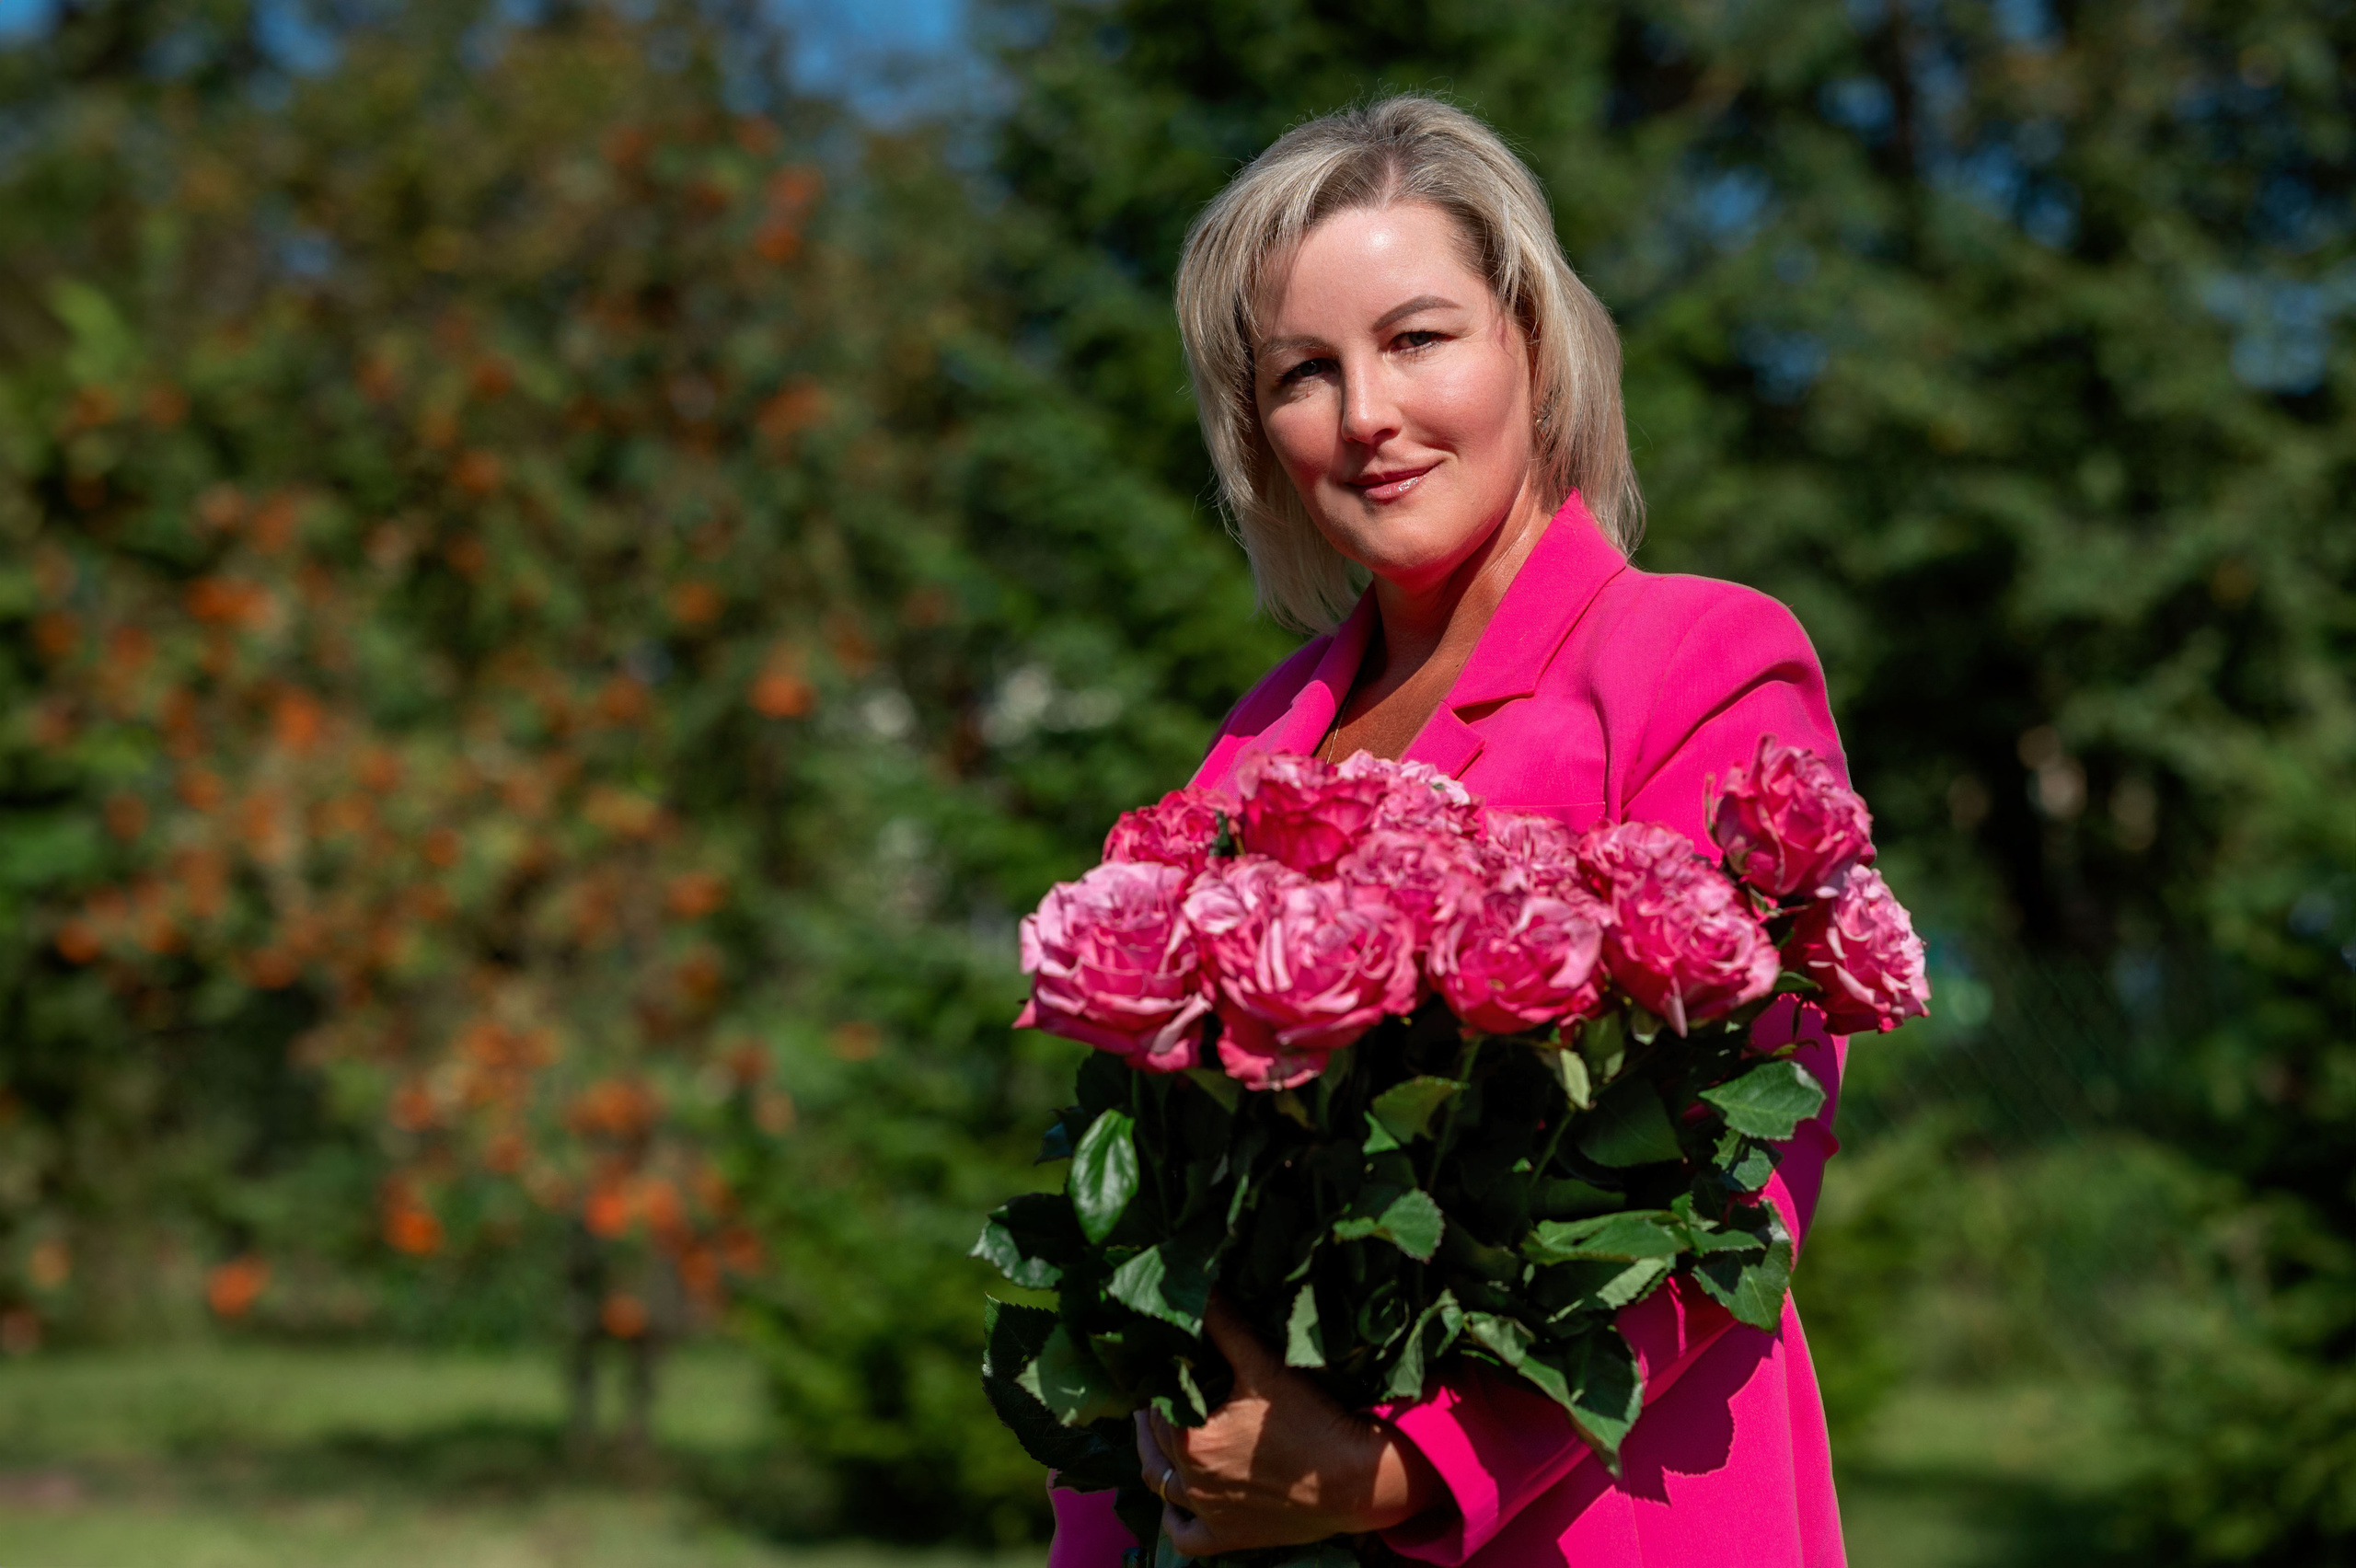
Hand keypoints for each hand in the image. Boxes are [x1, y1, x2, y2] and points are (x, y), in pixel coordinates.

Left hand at [1133, 1295, 1441, 1555]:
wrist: (1357, 1480)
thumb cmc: (1311, 1419)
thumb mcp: (1262, 1364)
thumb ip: (1224, 1326)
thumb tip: (1199, 1289)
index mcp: (1191, 1439)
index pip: (1156, 1403)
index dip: (1157, 1381)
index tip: (1163, 1363)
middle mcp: (1192, 1481)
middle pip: (1156, 1440)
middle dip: (1155, 1412)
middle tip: (1160, 1388)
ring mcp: (1209, 1514)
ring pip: (1160, 1485)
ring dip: (1152, 1457)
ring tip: (1150, 1430)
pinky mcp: (1231, 1538)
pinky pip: (1187, 1538)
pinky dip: (1176, 1523)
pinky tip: (1173, 1507)